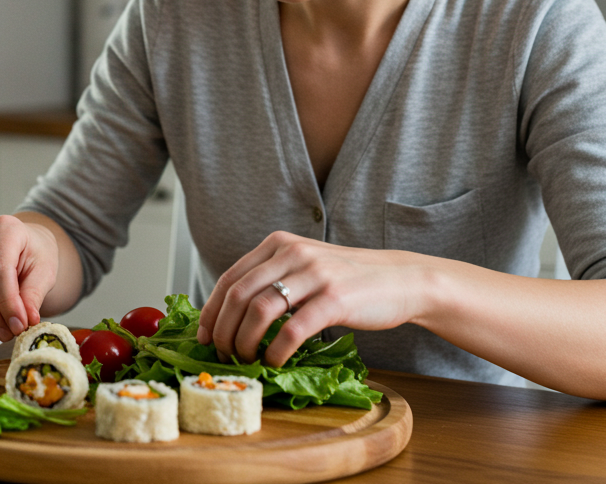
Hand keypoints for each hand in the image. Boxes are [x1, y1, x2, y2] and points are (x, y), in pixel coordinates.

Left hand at [195, 232, 430, 365]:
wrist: (401, 280)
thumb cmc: (349, 280)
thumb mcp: (305, 266)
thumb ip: (273, 279)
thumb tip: (231, 316)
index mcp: (279, 244)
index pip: (230, 278)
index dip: (211, 310)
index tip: (204, 336)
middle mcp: (292, 253)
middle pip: (238, 295)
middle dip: (224, 330)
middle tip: (223, 354)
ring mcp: (313, 274)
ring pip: (259, 311)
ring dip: (245, 343)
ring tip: (246, 360)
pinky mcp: (333, 299)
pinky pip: (291, 330)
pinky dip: (275, 351)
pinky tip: (274, 362)